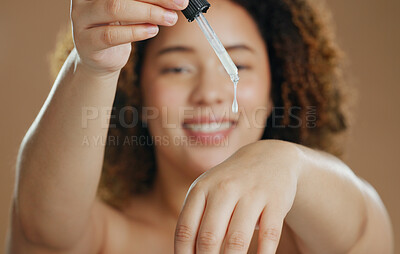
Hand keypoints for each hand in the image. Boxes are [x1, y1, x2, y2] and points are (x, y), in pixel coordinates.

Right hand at [70, 0, 187, 74]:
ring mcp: (82, 20)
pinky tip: (152, 31)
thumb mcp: (131, 9)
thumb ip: (145, 1)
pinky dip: (136, 32)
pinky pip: (111, 35)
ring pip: (116, 9)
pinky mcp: (87, 42)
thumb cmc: (118, 28)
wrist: (100, 59)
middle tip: (179, 4)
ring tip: (169, 19)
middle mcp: (85, 0)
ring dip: (148, 13)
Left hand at [174, 140, 301, 253]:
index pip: (185, 229)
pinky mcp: (276, 200)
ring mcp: (251, 193)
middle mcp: (224, 188)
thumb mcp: (207, 191)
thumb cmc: (230, 183)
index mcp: (201, 188)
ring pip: (236, 240)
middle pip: (209, 238)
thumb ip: (195, 219)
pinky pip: (268, 235)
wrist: (269, 157)